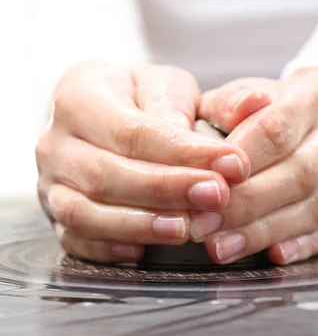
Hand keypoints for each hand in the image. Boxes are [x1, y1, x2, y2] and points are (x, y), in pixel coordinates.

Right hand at [36, 62, 249, 262]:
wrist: (93, 115)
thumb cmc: (132, 98)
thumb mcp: (164, 84)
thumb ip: (200, 100)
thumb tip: (248, 107)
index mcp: (79, 98)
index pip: (132, 131)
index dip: (184, 153)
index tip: (231, 163)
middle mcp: (56, 143)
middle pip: (107, 174)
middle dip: (166, 190)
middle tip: (216, 197)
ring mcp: (51, 182)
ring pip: (85, 213)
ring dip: (139, 224)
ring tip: (186, 229)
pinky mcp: (55, 215)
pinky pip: (75, 239)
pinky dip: (107, 248)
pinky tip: (142, 251)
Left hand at [198, 76, 317, 264]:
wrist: (307, 126)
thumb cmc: (259, 114)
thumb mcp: (237, 97)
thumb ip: (227, 105)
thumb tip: (228, 117)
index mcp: (306, 103)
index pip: (275, 131)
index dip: (240, 160)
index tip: (204, 184)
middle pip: (297, 175)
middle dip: (246, 205)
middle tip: (203, 225)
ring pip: (313, 209)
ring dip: (264, 233)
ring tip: (222, 247)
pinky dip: (300, 246)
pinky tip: (270, 255)